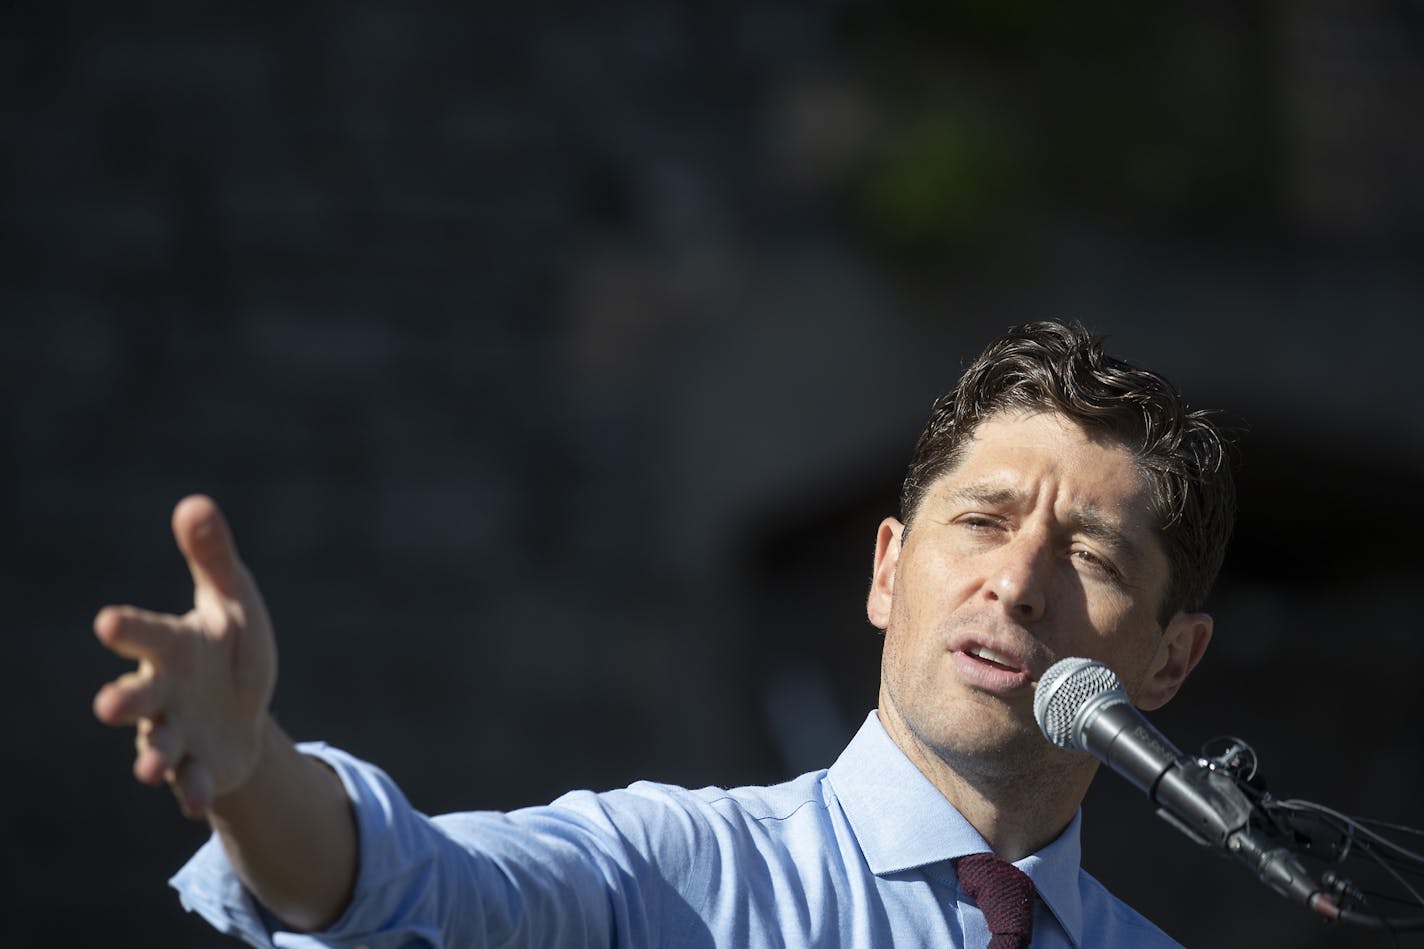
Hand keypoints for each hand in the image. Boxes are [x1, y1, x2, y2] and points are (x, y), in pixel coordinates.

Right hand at [93, 495, 277, 818]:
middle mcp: (165, 693)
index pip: (148, 634)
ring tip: (150, 769)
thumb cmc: (230, 647)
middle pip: (139, 697)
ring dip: (154, 757)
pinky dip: (195, 790)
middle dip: (124, 701)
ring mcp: (178, 733)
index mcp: (174, 646)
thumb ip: (212, 558)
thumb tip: (195, 502)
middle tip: (108, 706)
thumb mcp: (233, 600)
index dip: (129, 629)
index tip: (107, 620)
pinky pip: (194, 783)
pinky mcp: (199, 768)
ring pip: (159, 747)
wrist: (245, 711)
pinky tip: (196, 802)